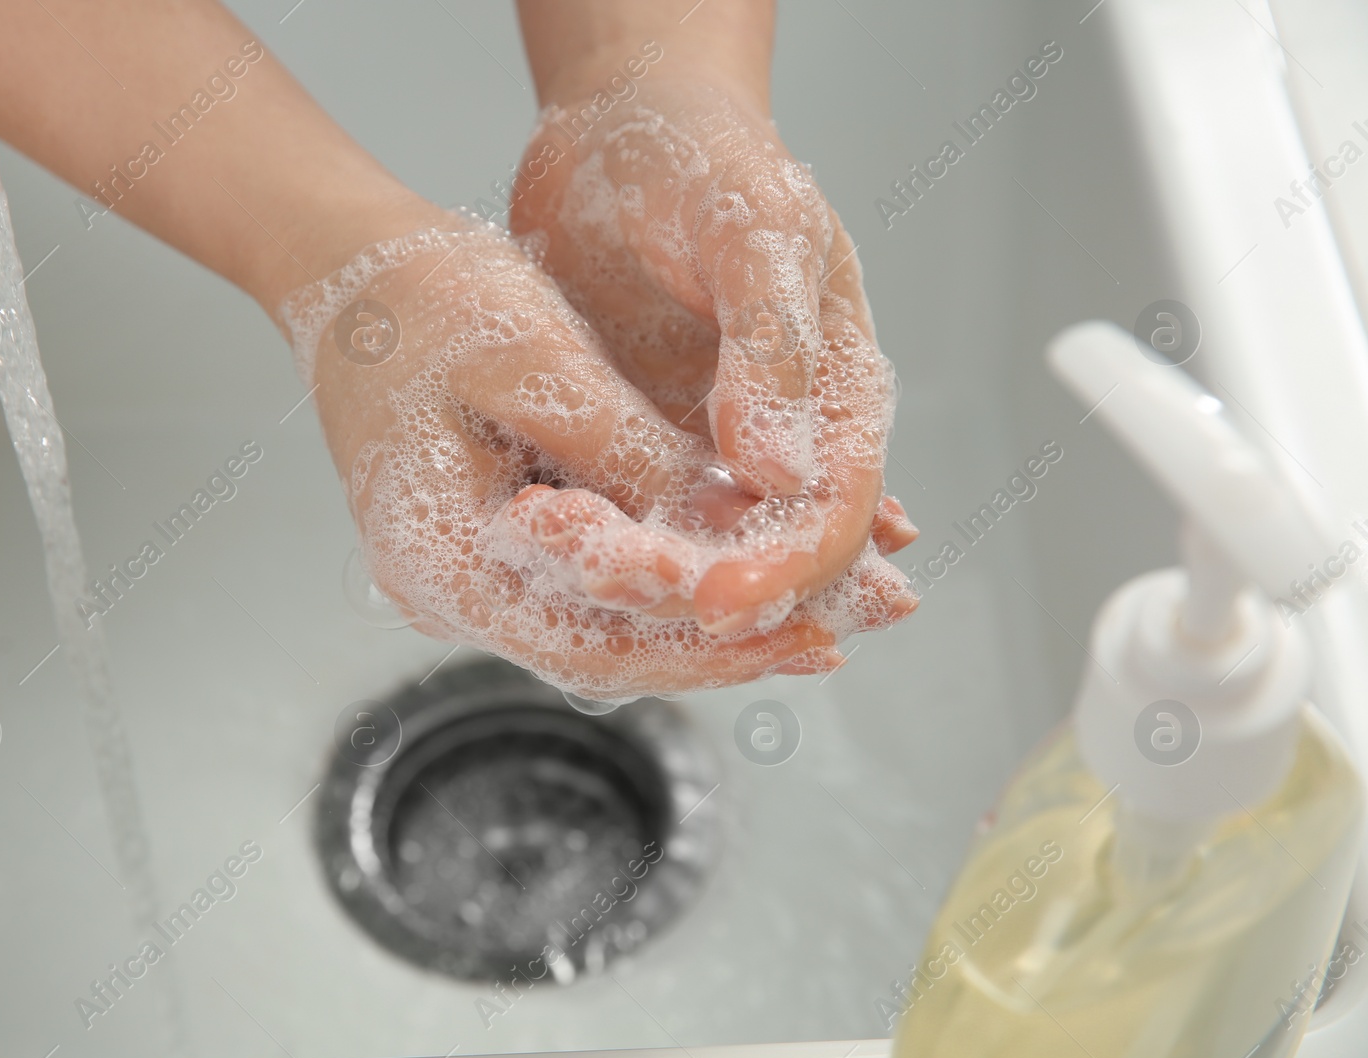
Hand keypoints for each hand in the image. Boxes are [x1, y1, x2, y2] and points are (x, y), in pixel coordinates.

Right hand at [284, 216, 905, 697]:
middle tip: (833, 636)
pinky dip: (659, 578)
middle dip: (721, 645)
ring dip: (699, 620)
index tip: (808, 632)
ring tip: (807, 612)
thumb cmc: (421, 299)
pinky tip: (726, 562)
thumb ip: (629, 456)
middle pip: (605, 651)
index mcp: (442, 559)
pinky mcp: (485, 543)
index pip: (595, 641)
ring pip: (599, 626)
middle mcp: (445, 589)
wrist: (342, 264)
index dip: (711, 645)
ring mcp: (460, 573)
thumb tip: (732, 526)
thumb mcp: (535, 363)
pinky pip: (581, 586)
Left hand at [510, 76, 917, 630]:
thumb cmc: (708, 158)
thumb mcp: (754, 234)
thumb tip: (783, 473)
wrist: (620, 125)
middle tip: (611, 582)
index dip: (784, 569)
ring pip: (690, 546)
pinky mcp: (636, 440)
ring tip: (571, 573)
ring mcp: (707, 445)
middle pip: (760, 553)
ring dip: (641, 575)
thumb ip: (774, 350)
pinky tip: (550, 556)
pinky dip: (598, 538)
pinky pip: (627, 514)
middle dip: (696, 587)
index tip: (716, 600)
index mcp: (839, 392)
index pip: (833, 515)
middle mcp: (780, 435)